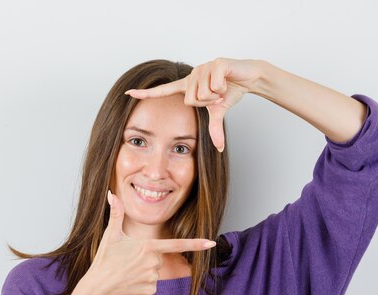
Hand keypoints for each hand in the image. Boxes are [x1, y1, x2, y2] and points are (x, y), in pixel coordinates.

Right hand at [78, 190, 216, 294]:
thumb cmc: (105, 260)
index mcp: (148, 247)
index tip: (212, 243)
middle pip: (158, 258)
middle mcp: (154, 262)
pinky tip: (129, 284)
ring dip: (142, 272)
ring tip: (126, 272)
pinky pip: (151, 285)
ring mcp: (153, 278)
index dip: (196, 244)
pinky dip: (141, 284)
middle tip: (127, 261)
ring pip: (154, 272)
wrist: (98, 288)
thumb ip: (115, 213)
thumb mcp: (111, 235)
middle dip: (146, 258)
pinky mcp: (150, 291)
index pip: (177, 244)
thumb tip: (110, 194)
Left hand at [125, 57, 263, 152]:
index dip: (146, 93)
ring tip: (222, 88)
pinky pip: (214, 85)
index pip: (162, 90)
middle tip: (217, 96)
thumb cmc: (230, 91)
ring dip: (217, 95)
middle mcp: (191, 75)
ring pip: (203, 93)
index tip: (128, 93)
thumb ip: (214, 129)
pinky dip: (224, 88)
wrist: (249, 77)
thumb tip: (219, 148)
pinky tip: (227, 81)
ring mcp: (202, 67)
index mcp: (187, 86)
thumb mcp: (218, 112)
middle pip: (191, 100)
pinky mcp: (215, 63)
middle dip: (207, 103)